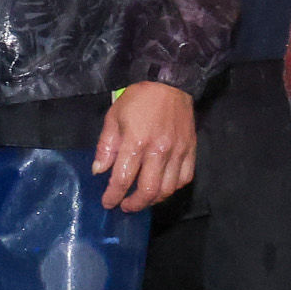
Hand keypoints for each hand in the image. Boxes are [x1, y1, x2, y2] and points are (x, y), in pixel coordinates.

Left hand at [93, 80, 197, 212]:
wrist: (170, 83)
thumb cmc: (138, 99)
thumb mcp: (113, 118)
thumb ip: (106, 146)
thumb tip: (99, 171)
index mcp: (136, 142)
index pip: (123, 179)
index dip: (113, 195)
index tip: (108, 202)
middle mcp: (158, 151)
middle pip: (148, 190)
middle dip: (134, 204)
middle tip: (125, 206)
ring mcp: (177, 152)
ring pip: (168, 189)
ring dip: (153, 200)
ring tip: (142, 199)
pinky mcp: (191, 150)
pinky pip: (184, 178)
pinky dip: (173, 188)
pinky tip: (162, 188)